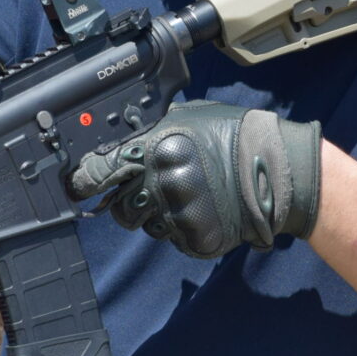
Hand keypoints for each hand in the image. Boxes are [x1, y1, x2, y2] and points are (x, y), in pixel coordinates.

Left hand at [71, 100, 321, 257]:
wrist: (277, 170)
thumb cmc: (236, 135)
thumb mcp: (190, 116)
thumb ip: (155, 130)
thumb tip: (131, 139)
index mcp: (154, 151)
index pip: (101, 172)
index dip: (86, 180)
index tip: (79, 185)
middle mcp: (159, 186)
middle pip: (119, 207)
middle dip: (126, 200)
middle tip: (146, 191)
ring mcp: (177, 216)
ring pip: (146, 225)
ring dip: (157, 213)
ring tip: (186, 195)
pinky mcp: (194, 239)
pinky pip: (173, 238)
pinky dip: (181, 227)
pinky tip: (202, 208)